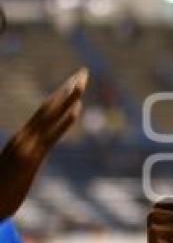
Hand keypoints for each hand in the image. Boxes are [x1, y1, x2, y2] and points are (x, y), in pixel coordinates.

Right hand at [0, 68, 87, 218]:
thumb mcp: (18, 171)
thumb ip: (29, 157)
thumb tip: (39, 152)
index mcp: (22, 138)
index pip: (46, 111)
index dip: (61, 95)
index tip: (75, 81)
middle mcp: (25, 137)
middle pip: (50, 107)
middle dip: (68, 89)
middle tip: (84, 72)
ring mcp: (27, 147)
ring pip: (50, 116)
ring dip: (68, 98)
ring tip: (82, 81)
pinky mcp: (30, 159)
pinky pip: (51, 136)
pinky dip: (64, 121)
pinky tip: (77, 109)